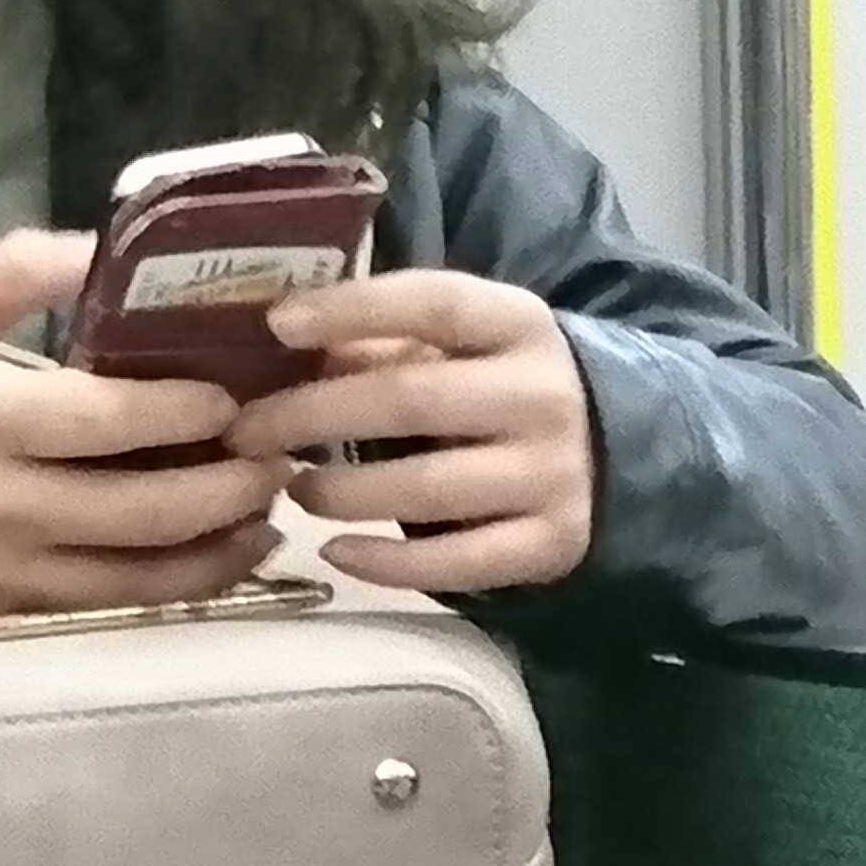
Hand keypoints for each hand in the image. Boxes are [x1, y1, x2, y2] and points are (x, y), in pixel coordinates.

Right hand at [0, 231, 280, 629]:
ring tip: (264, 516)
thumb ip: (13, 274)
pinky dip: (166, 591)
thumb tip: (109, 245)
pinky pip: (97, 610)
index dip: (191, 413)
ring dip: (216, 549)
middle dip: (231, 485)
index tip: (241, 396)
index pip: (110, 418)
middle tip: (281, 456)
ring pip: (135, 575)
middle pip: (143, 507)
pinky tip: (207, 563)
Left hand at [226, 266, 595, 594]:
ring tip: (293, 487)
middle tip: (247, 432)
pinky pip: (455, 562)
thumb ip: (383, 345)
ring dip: (341, 491)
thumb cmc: (503, 391)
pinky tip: (335, 552)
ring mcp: (551, 475)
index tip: (278, 323)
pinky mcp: (551, 544)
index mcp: (519, 326)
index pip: (434, 303)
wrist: (618, 457)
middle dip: (313, 416)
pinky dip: (385, 562)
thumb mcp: (463, 351)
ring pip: (426, 488)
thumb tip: (284, 343)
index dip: (354, 310)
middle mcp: (541, 395)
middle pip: (411, 400)